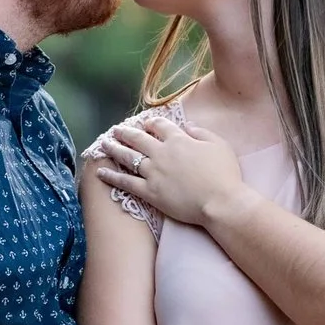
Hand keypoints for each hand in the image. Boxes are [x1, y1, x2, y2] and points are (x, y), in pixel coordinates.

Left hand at [95, 118, 248, 228]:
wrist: (220, 202)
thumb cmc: (224, 174)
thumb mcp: (219, 145)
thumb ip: (201, 133)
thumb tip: (187, 125)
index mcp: (179, 140)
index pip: (159, 125)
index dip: (150, 122)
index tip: (144, 122)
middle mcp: (162, 153)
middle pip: (138, 138)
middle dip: (125, 132)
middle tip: (115, 129)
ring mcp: (153, 172)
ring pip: (127, 157)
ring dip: (113, 148)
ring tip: (104, 144)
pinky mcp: (149, 192)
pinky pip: (125, 182)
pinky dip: (111, 176)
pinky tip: (100, 172)